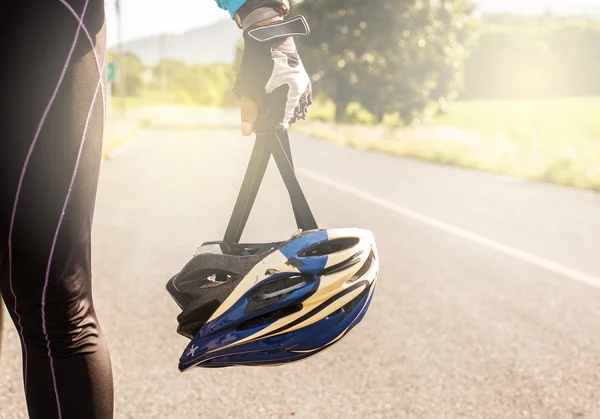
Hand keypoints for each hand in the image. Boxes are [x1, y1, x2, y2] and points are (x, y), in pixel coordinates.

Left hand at [234, 16, 312, 135]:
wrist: (269, 39)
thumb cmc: (257, 63)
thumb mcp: (250, 89)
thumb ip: (249, 111)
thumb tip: (247, 132)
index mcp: (290, 94)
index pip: (282, 120)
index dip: (270, 123)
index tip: (261, 122)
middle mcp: (301, 91)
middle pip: (291, 116)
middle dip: (278, 117)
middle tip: (265, 112)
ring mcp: (304, 86)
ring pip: (298, 109)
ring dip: (286, 111)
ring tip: (273, 107)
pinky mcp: (304, 81)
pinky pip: (302, 100)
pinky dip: (293, 104)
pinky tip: (284, 102)